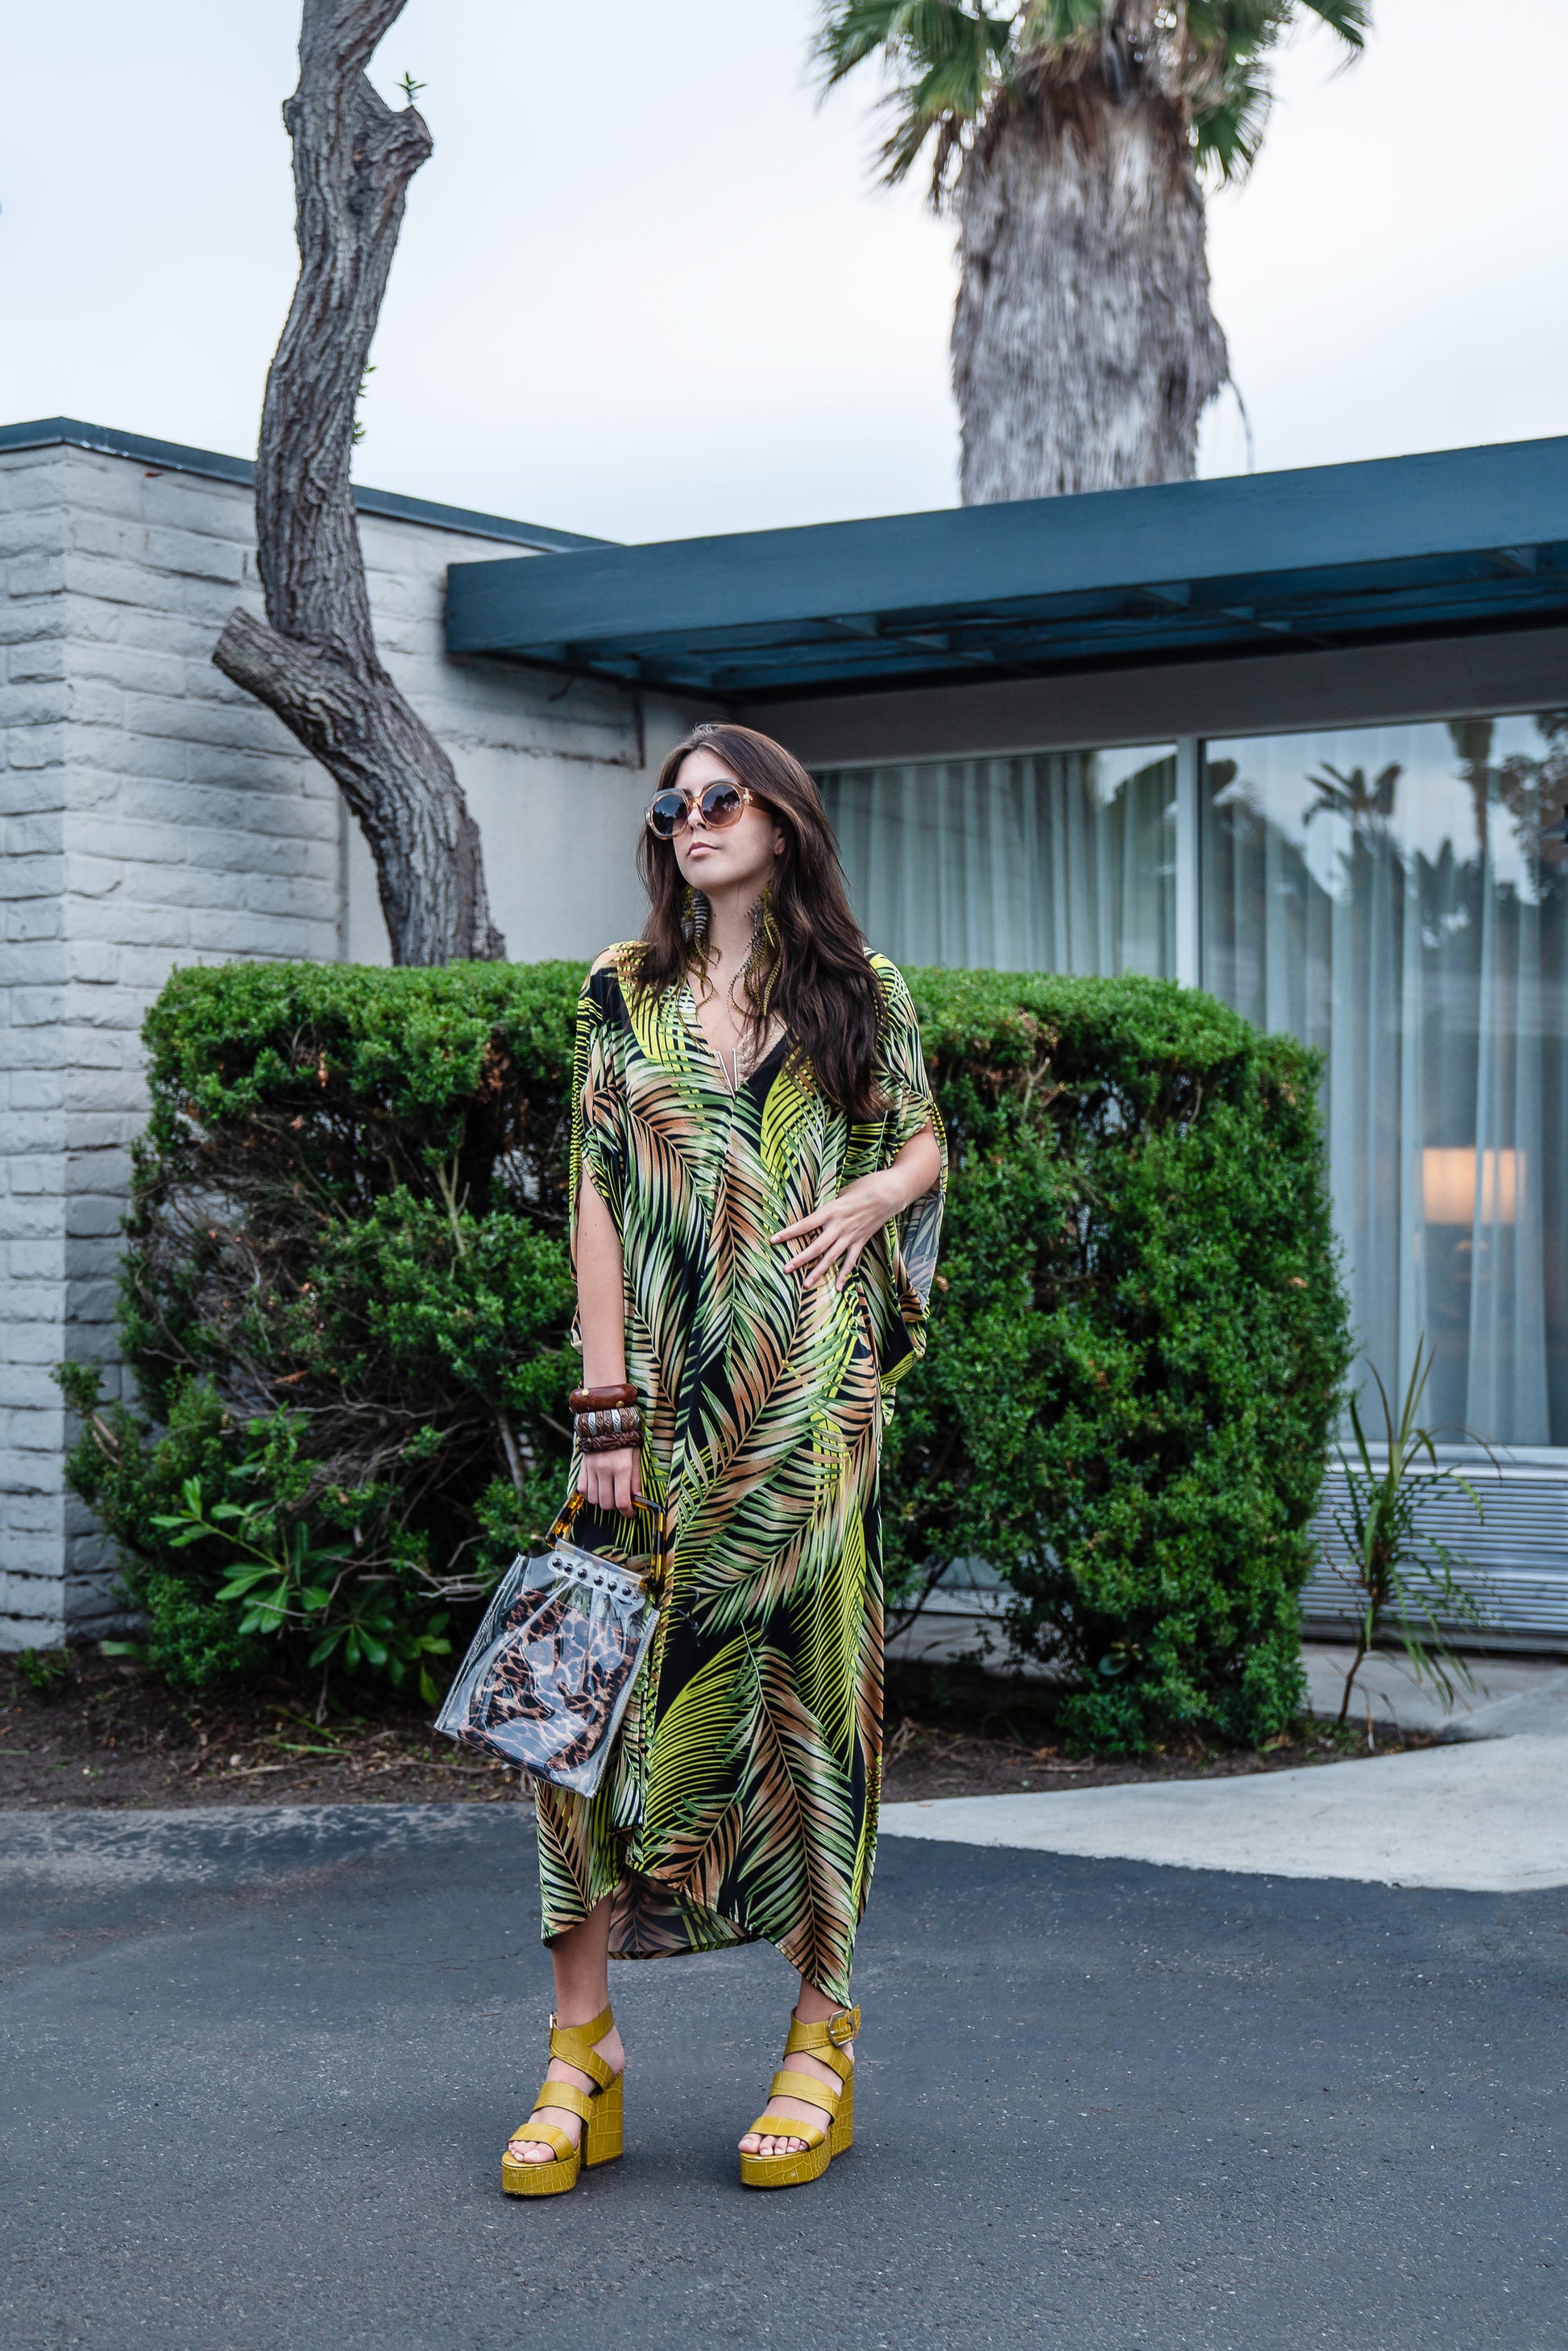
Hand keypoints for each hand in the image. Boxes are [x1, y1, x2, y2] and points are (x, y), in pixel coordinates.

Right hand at [578, 1445, 641, 1516]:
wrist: (606, 1421)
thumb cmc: (625, 1438)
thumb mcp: (636, 1456)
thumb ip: (635, 1478)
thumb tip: (637, 1497)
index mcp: (621, 1468)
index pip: (622, 1501)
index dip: (628, 1512)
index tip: (631, 1513)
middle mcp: (605, 1471)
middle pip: (607, 1504)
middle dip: (615, 1508)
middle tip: (621, 1501)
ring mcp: (592, 1469)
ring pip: (594, 1500)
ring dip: (602, 1501)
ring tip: (610, 1494)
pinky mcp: (583, 1467)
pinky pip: (582, 1490)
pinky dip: (590, 1495)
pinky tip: (598, 1489)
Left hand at [771, 1170, 898, 1292]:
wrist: (890, 1193)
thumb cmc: (866, 1186)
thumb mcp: (842, 1192)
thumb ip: (830, 1207)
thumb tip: (820, 1214)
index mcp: (831, 1211)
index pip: (805, 1224)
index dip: (789, 1233)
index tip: (773, 1240)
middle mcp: (839, 1226)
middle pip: (816, 1246)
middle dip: (800, 1259)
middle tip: (786, 1269)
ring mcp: (851, 1236)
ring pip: (831, 1257)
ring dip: (817, 1272)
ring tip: (805, 1284)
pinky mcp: (861, 1242)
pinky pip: (850, 1261)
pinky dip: (843, 1275)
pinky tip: (836, 1287)